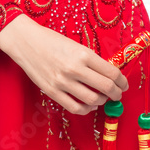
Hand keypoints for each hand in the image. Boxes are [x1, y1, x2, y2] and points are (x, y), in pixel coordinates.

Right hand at [0, 14, 129, 114]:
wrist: (26, 42)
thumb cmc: (52, 41)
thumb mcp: (76, 45)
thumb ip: (91, 60)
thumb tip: (108, 74)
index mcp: (83, 54)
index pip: (111, 72)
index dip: (122, 81)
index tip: (123, 84)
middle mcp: (75, 69)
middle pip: (106, 87)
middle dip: (116, 93)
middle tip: (118, 93)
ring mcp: (63, 82)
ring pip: (92, 100)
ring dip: (102, 101)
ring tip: (103, 98)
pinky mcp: (52, 92)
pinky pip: (75, 107)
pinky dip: (86, 109)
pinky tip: (89, 104)